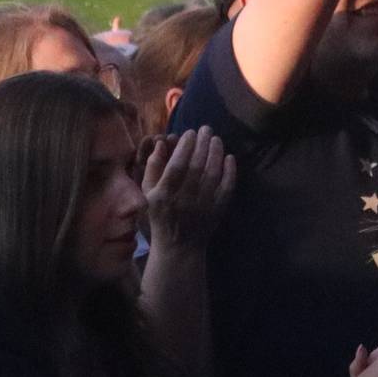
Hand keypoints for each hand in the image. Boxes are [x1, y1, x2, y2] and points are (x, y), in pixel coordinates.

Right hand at [141, 128, 235, 250]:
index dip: (185, 146)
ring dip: (216, 153)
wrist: (179, 247)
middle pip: (196, 166)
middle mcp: (184, 200)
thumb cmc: (160, 215)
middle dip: (202, 144)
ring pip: (213, 174)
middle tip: (206, 129)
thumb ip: (152, 167)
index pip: (176, 165)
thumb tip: (162, 143)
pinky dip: (230, 172)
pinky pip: (226, 188)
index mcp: (164, 195)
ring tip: (216, 139)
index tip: (190, 133)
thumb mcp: (148, 193)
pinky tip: (229, 157)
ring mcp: (203, 206)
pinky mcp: (217, 211)